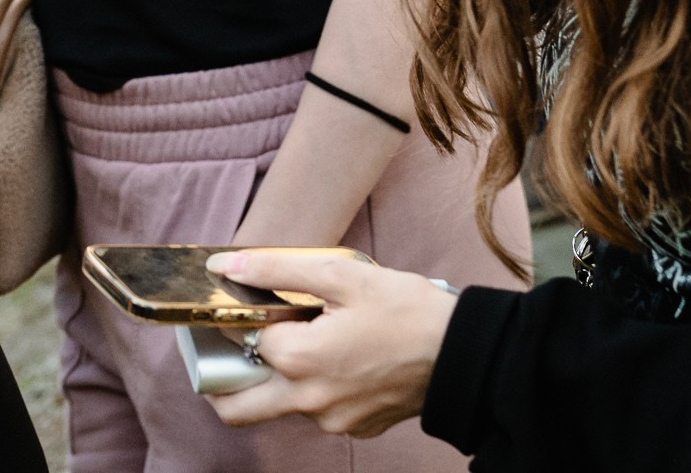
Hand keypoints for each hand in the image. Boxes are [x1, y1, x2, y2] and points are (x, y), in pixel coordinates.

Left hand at [202, 250, 456, 437]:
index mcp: (300, 362)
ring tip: (309, 337)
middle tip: (232, 346)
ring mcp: (335, 420)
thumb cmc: (410, 312)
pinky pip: (319, 411)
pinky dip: (314, 386)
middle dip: (222, 379)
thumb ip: (275, 270)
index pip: (242, 340)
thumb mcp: (341, 276)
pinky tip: (340, 355)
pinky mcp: (358, 426)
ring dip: (277, 378)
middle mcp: (310, 401)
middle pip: (238, 406)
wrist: (468, 355)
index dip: (243, 318)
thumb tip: (226, 264)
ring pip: (281, 406)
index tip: (253, 302)